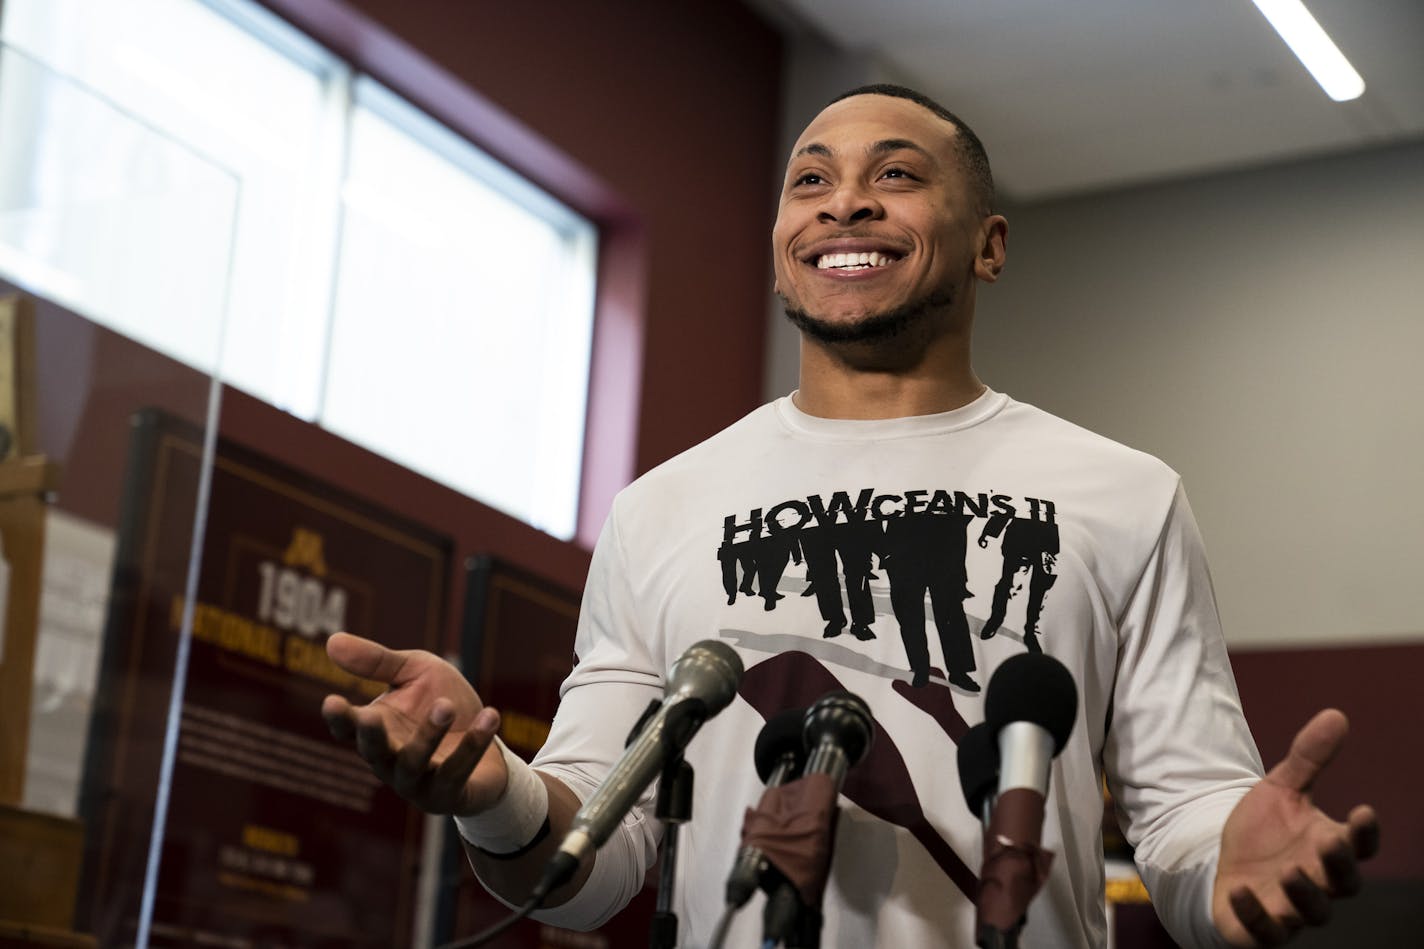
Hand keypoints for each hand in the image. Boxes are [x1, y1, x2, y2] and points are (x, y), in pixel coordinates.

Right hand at [321, 632, 506, 815]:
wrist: (487, 732)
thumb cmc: (443, 700)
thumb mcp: (415, 672)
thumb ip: (378, 661)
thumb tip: (332, 640)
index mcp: (376, 728)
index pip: (347, 727)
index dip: (339, 718)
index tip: (332, 702)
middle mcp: (389, 760)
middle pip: (373, 752)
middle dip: (371, 736)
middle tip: (371, 718)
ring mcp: (417, 781)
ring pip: (414, 763)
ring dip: (429, 735)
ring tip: (446, 706)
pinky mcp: (449, 794)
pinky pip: (457, 772)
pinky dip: (473, 745)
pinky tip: (490, 716)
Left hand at [1212, 709, 1379, 945]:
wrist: (1221, 864)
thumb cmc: (1262, 831)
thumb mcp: (1280, 789)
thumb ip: (1308, 758)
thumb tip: (1336, 714)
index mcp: (1329, 847)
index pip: (1360, 846)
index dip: (1365, 834)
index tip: (1363, 811)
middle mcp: (1318, 882)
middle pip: (1344, 882)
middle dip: (1339, 865)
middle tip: (1329, 844)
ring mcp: (1291, 909)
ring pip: (1312, 912)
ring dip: (1304, 895)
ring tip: (1290, 871)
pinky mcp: (1260, 929)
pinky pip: (1264, 931)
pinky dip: (1255, 915)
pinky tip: (1240, 892)